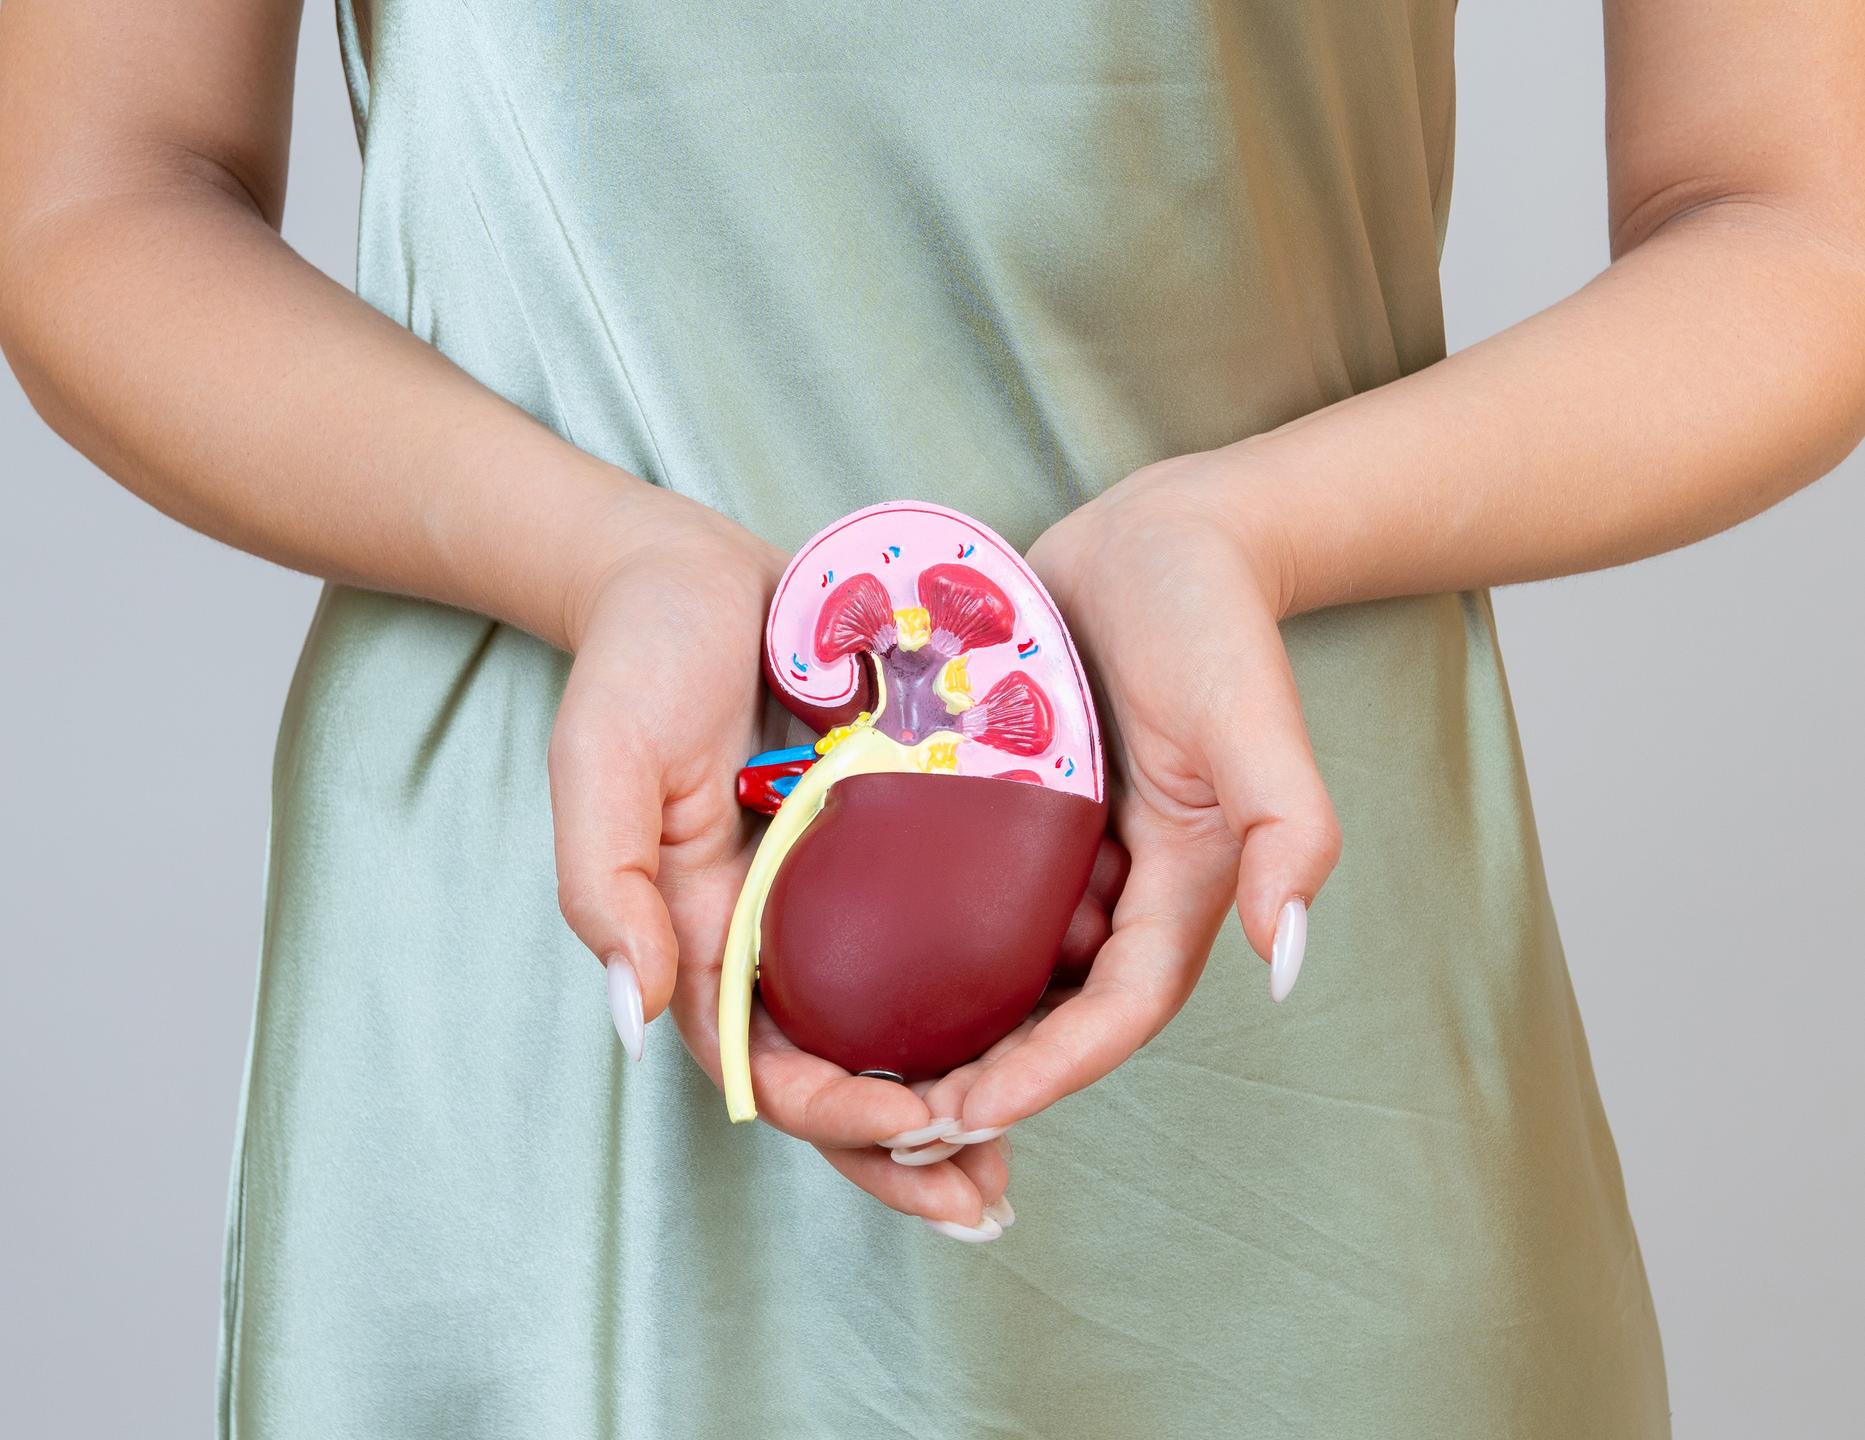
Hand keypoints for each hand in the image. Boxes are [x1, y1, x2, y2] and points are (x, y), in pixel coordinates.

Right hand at [547, 490, 1011, 1230]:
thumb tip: (629, 1017)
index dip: (837, 1112)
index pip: (769, 1065)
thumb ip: (605, 887)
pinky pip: (945, 935)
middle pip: (845, 1073)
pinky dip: (989, 991)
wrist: (698, 574)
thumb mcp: (603, 762)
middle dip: (909, 1152)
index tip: (913, 1120)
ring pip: (902, 1024)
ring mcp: (841, 897)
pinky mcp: (895, 844)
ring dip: (959, 1097)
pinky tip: (1051, 1017)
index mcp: (706, 939)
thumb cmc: (638, 662)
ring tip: (1020, 1156)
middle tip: (986, 1203)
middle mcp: (780, 936)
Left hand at [919, 446, 1343, 1137]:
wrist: (1158, 535)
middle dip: (986, 1075)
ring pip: (1002, 965)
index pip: (1114, 1014)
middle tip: (894, 1116)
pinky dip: (920, 935)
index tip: (964, 1111)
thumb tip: (1286, 957)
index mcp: (1180, 886)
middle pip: (1052, 1013)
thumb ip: (1290, 826)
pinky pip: (964, 892)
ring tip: (856, 1059)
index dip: (1046, 1073)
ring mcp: (1060, 850)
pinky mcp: (1014, 807)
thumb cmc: (1213, 616)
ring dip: (944, 1020)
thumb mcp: (1253, 714)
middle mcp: (1116, 885)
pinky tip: (849, 950)